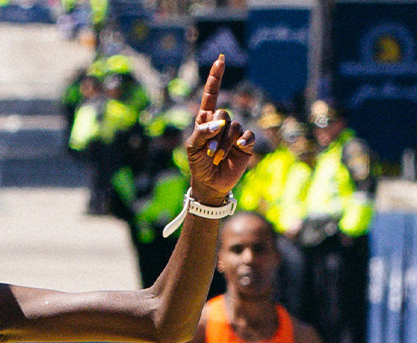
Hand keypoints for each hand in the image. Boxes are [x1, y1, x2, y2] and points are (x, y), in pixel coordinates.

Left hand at [185, 56, 254, 205]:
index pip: (211, 96)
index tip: (220, 60)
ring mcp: (234, 132)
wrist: (210, 184)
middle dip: (216, 134)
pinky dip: (240, 143)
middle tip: (210, 152)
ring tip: (217, 157)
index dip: (215, 78)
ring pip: (234, 127)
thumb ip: (202, 132)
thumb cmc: (198, 165)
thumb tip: (220, 122)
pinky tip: (238, 150)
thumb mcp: (193, 148)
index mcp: (206, 120)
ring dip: (224, 144)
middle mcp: (222, 123)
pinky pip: (247, 135)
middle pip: (223, 114)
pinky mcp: (245, 142)